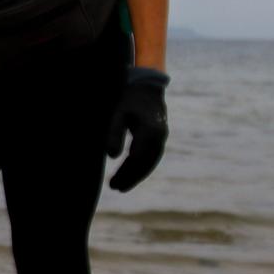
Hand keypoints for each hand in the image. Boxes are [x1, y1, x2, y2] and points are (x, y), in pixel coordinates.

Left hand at [106, 67, 168, 191]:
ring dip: (137, 175)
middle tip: (115, 188)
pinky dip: (142, 167)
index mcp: (150, 130)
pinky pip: (152, 156)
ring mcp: (161, 136)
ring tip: (120, 186)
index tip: (113, 184)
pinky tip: (130, 173)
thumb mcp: (117, 112)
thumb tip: (111, 156)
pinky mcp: (159, 135)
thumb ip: (114, 132)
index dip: (126, 173)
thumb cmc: (128, 97)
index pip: (138, 158)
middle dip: (131, 177)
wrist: (145, 85)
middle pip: (146, 163)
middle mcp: (159, 135)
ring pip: (150, 161)